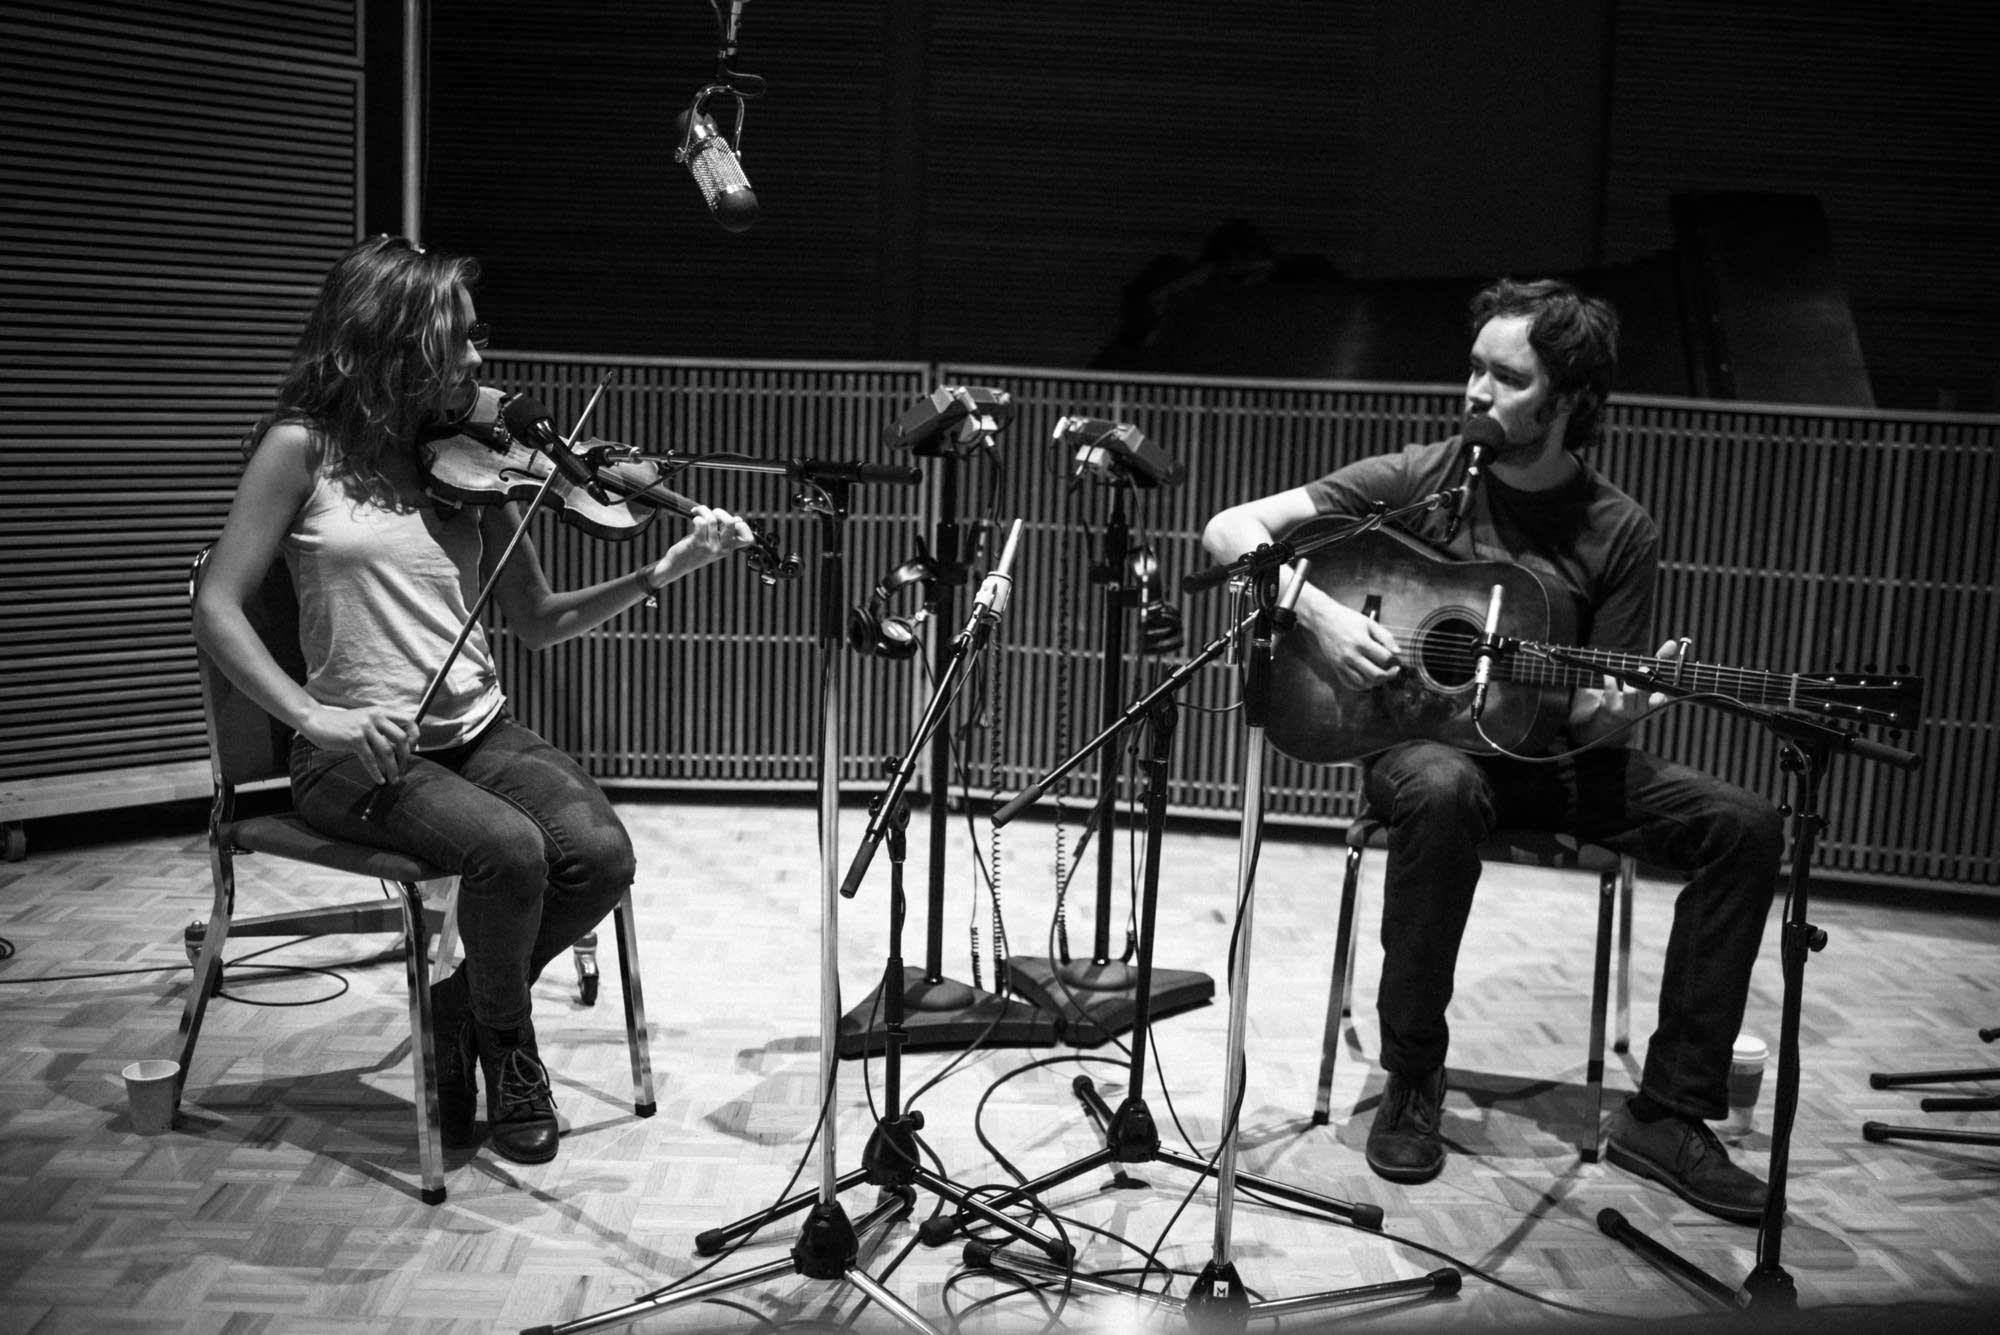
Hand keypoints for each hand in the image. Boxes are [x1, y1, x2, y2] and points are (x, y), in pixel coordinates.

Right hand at [300, 703, 417, 784]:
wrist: (318, 721)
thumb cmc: (344, 725)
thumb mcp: (366, 722)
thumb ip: (382, 730)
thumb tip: (402, 748)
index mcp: (381, 712)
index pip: (409, 721)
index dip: (414, 736)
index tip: (412, 749)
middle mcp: (375, 717)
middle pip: (401, 739)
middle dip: (406, 757)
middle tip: (403, 769)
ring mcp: (364, 728)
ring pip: (387, 751)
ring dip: (393, 768)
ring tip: (394, 778)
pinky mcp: (354, 739)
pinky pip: (370, 759)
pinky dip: (376, 772)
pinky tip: (380, 779)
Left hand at [677, 504, 756, 564]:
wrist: (677, 565)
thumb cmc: (695, 551)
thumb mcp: (714, 544)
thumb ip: (725, 533)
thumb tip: (738, 519)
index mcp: (728, 548)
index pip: (748, 539)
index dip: (742, 525)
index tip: (728, 521)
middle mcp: (722, 549)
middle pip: (732, 522)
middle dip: (720, 512)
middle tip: (711, 514)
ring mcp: (711, 547)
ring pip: (713, 519)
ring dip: (704, 511)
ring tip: (697, 512)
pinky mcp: (698, 544)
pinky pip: (701, 523)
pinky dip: (697, 516)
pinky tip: (693, 518)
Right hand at [1300, 585, 1401, 689]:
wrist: (1323, 619)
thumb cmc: (1348, 619)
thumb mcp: (1369, 623)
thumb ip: (1386, 637)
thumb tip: (1398, 653)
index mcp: (1361, 642)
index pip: (1385, 659)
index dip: (1394, 661)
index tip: (1396, 660)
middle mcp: (1351, 655)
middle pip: (1376, 675)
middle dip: (1389, 675)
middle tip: (1393, 670)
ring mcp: (1342, 663)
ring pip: (1363, 683)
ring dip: (1376, 682)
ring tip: (1381, 675)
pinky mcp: (1335, 667)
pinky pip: (1349, 684)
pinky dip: (1361, 686)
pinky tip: (1367, 679)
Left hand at [1597, 636, 1685, 724]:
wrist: (1619, 708)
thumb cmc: (1641, 687)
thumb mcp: (1654, 674)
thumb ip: (1663, 659)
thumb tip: (1672, 643)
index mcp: (1658, 704)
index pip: (1660, 703)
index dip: (1659, 698)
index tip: (1656, 690)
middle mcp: (1644, 710)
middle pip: (1644, 694)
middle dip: (1643, 678)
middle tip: (1643, 670)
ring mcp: (1628, 710)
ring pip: (1630, 693)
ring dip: (1628, 680)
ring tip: (1629, 675)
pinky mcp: (1613, 708)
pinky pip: (1611, 692)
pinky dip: (1610, 681)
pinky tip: (1609, 675)